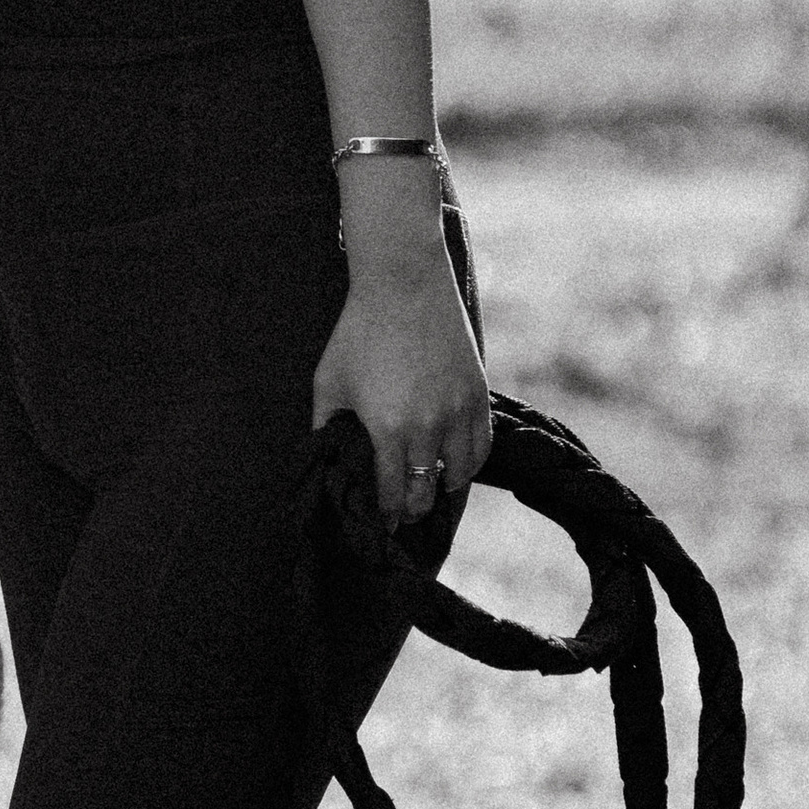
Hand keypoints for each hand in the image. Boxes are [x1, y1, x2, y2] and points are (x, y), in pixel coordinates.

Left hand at [312, 244, 493, 527]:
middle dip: (413, 509)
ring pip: (460, 472)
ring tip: (430, 492)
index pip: (392, 492)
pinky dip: (470, 463)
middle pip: (426, 490)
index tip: (382, 526)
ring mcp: (459, 411)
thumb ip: (326, 425)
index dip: (386, 515)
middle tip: (405, 517)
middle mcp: (429, 427)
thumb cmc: (358, 332)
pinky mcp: (478, 393)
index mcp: (388, 430)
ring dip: (443, 487)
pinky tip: (456, 466)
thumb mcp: (329, 382)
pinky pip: (482, 444)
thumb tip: (326, 456)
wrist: (404, 283)